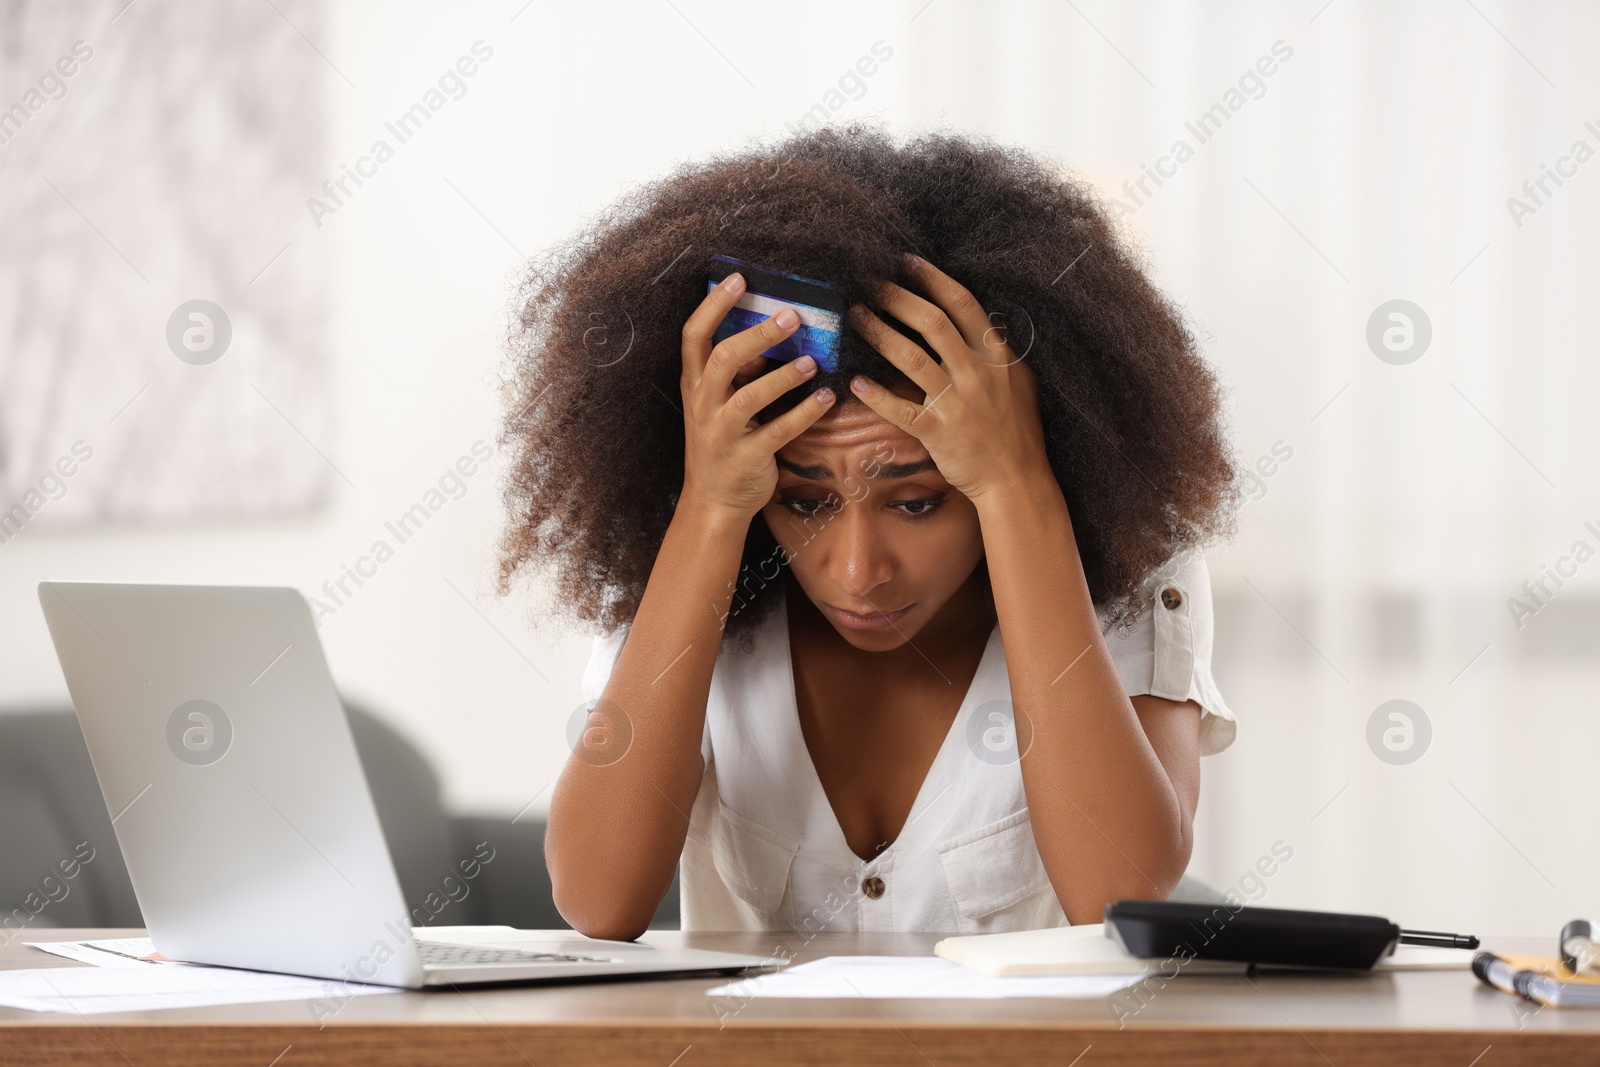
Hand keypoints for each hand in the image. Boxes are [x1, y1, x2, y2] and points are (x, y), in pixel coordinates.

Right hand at [678, 273, 837, 520]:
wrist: (713, 502)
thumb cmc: (722, 441)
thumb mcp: (718, 402)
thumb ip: (737, 370)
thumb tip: (772, 331)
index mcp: (694, 384)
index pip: (694, 336)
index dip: (714, 305)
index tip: (740, 279)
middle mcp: (703, 405)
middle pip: (723, 358)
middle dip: (758, 334)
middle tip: (792, 315)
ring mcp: (722, 433)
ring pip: (748, 397)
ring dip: (783, 377)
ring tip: (813, 362)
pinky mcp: (747, 459)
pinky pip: (778, 432)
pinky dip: (804, 413)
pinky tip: (827, 398)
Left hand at [847, 256, 1050, 501]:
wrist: (1017, 480)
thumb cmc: (1017, 431)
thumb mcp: (1019, 382)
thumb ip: (997, 351)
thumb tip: (980, 321)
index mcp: (997, 356)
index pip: (962, 304)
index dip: (932, 279)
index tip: (906, 261)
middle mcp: (977, 373)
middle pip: (931, 323)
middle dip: (897, 298)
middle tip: (870, 282)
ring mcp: (957, 403)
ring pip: (911, 358)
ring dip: (880, 333)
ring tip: (856, 317)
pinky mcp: (938, 432)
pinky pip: (900, 409)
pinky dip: (876, 394)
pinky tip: (856, 382)